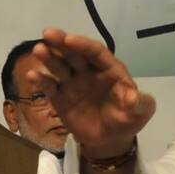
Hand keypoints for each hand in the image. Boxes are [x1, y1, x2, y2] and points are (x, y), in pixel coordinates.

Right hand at [29, 28, 155, 157]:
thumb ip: (140, 102)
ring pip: (60, 66)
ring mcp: (73, 83)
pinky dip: (41, 80)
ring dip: (49, 58)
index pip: (96, 52)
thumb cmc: (128, 119)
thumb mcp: (141, 111)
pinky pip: (50, 86)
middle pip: (75, 54)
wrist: (112, 140)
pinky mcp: (60, 97)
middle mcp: (90, 72)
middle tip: (48, 33)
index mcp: (110, 70)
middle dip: (62, 43)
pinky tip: (32, 75)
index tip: (69, 39)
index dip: (83, 44)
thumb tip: (133, 97)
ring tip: (39, 50)